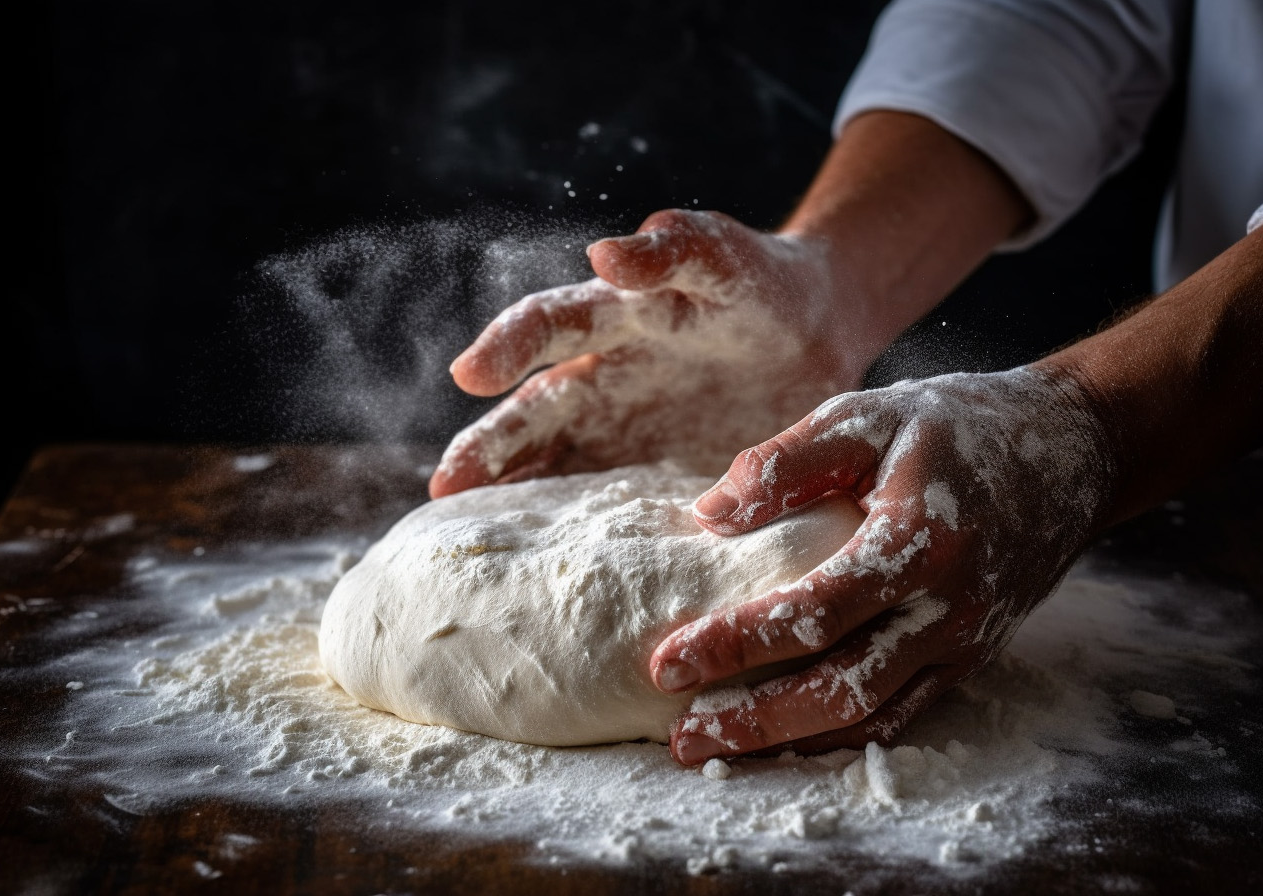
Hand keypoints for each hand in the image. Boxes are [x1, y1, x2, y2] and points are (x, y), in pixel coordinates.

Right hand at [429, 209, 874, 497]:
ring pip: (553, 467)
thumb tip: (606, 252)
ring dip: (513, 498)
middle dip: (486, 449)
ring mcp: (622, 434)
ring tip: (469, 536)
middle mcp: (603, 378)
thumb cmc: (763, 284)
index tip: (470, 374)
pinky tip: (551, 572)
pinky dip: (575, 536)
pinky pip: (606, 509)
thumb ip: (679, 249)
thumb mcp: (729, 258)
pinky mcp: (651, 477)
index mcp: (616, 317)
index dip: (507, 346)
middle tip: (445, 488)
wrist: (817, 332)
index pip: (547, 325)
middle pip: (532, 414)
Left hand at [649, 366, 1113, 764]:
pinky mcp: (969, 657)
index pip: (815, 609)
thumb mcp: (869, 416)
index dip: (737, 643)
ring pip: (872, 716)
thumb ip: (788, 462)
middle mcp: (949, 605)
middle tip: (681, 739)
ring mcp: (965, 640)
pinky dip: (839, 735)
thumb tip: (709, 514)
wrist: (1070, 452)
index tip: (666, 662)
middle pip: (843, 688)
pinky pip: (902, 712)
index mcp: (921, 538)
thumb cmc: (955, 426)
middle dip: (754, 721)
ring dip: (790, 742)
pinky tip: (783, 738)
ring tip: (717, 749)